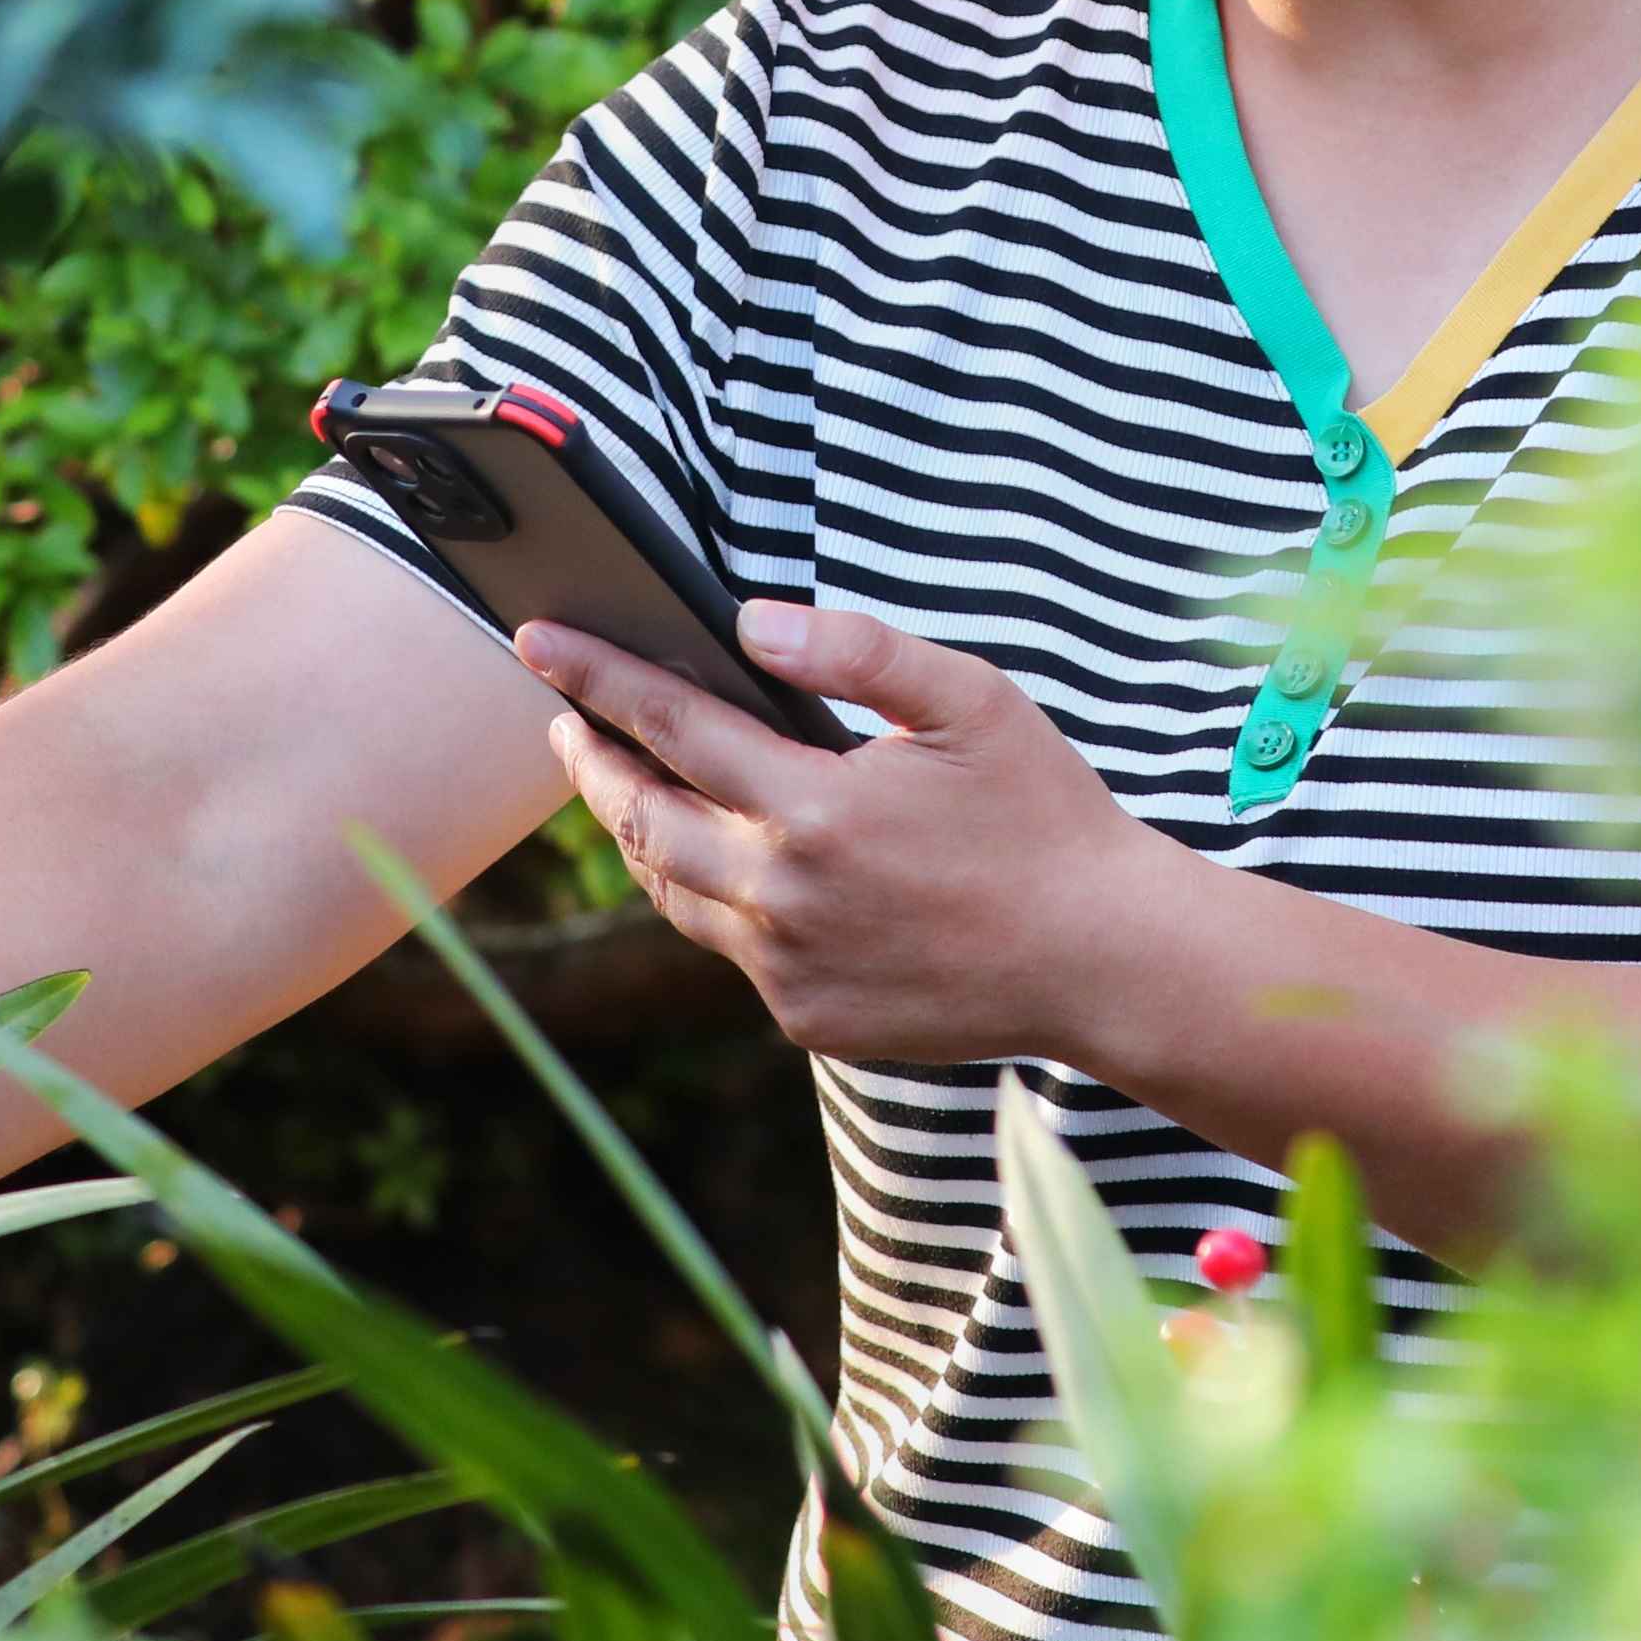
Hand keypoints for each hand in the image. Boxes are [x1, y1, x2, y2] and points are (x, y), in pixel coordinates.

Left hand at [518, 602, 1161, 1067]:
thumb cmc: (1045, 816)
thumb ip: (858, 653)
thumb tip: (752, 623)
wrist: (1103, 959)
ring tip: (624, 783)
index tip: (537, 639)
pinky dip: (710, 897)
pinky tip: (723, 861)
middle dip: (591, 761)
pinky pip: (728, 948)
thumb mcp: (973, 700)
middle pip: (642, 819)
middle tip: (564, 718)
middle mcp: (784, 896)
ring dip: (638, 833)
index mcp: (816, 809)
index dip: (596, 676)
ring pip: (671, 892)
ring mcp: (789, 967)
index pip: (670, 725)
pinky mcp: (806, 1017)